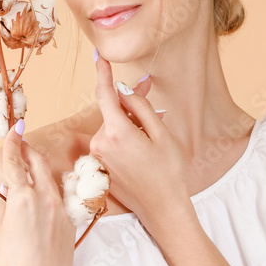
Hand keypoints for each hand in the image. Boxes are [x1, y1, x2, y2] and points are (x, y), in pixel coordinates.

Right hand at [0, 125, 75, 265]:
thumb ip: (4, 204)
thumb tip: (9, 189)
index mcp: (21, 198)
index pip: (16, 162)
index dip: (13, 143)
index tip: (14, 129)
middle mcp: (44, 199)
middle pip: (39, 163)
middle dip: (30, 151)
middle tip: (22, 144)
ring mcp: (61, 211)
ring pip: (51, 181)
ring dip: (40, 172)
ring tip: (30, 171)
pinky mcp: (70, 224)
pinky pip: (59, 201)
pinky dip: (48, 195)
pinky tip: (41, 202)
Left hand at [88, 55, 191, 233]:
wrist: (162, 210)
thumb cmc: (168, 173)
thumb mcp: (161, 134)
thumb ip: (140, 107)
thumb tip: (123, 89)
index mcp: (115, 132)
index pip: (105, 94)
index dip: (103, 73)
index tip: (98, 56)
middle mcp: (100, 144)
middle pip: (111, 112)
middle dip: (129, 106)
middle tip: (153, 104)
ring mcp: (97, 158)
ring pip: (111, 128)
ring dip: (128, 126)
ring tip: (152, 140)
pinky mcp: (98, 167)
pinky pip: (109, 144)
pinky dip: (123, 140)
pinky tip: (142, 150)